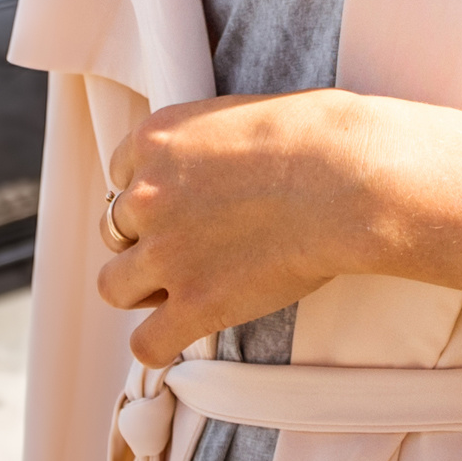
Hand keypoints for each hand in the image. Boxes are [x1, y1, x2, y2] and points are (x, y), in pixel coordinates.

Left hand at [95, 91, 461, 370]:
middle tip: (193, 246)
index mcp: (155, 139)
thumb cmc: (316, 137)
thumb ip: (203, 146)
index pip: (119, 176)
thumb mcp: (238, 117)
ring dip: (144, 290)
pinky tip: (182, 334)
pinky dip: (160, 344)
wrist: (347, 177)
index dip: (151, 196)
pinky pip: (146, 344)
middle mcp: (147, 194)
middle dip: (146, 241)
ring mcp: (166, 252)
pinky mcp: (195, 304)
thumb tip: (212, 172)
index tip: (182, 206)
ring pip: (114, 286)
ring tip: (185, 288)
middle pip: (114, 231)